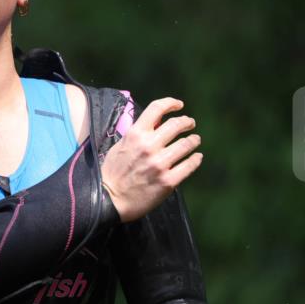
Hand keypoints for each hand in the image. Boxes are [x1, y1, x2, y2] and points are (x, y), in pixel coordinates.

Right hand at [100, 97, 202, 221]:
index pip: (157, 108)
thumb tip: (156, 122)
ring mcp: (160, 164)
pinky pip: (190, 165)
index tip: (178, 105)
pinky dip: (195, 159)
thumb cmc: (113, 173)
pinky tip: (196, 157)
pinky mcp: (168, 181)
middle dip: (187, 122)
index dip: (171, 103)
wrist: (108, 200)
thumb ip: (137, 134)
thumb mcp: (120, 147)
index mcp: (135, 135)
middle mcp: (148, 146)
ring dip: (193, 140)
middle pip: (176, 124)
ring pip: (187, 144)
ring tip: (194, 141)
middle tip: (189, 124)